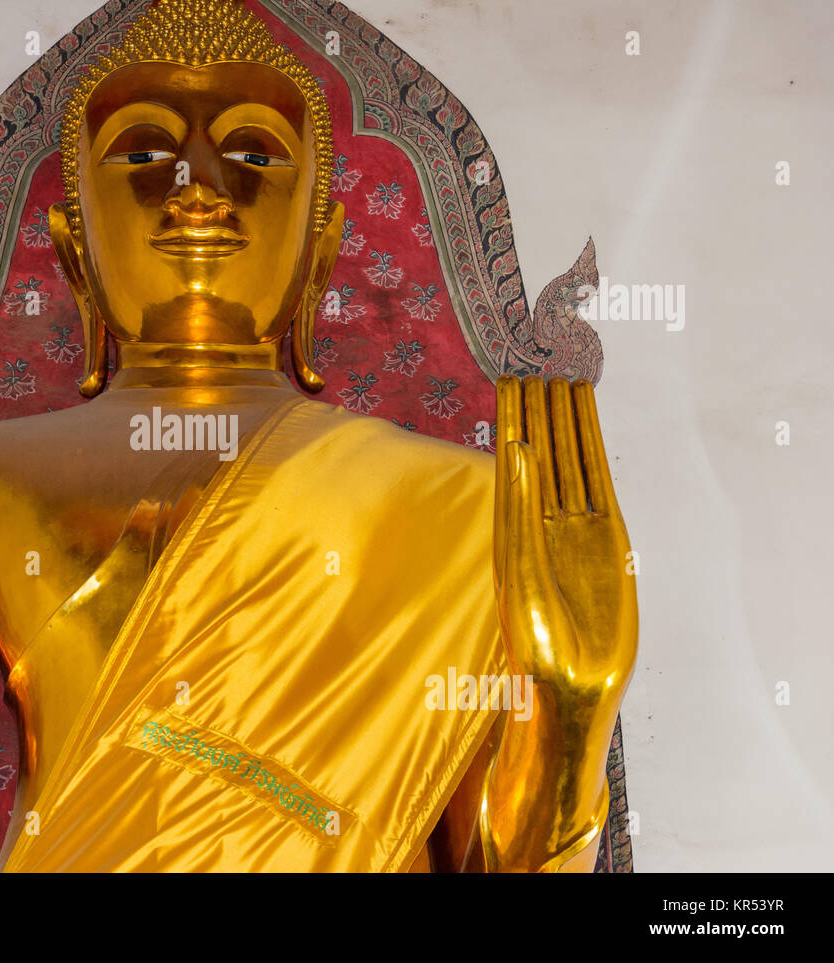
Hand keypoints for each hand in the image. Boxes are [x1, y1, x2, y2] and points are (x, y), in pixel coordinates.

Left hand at [494, 375, 637, 713]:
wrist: (571, 684)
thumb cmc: (536, 638)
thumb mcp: (523, 566)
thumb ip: (522, 507)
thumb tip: (518, 448)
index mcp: (511, 522)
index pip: (513, 452)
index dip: (514, 410)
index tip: (508, 368)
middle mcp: (541, 515)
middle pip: (544, 443)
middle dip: (539, 399)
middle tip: (536, 347)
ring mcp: (574, 524)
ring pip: (571, 455)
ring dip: (566, 415)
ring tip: (562, 370)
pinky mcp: (606, 538)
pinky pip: (596, 481)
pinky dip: (589, 448)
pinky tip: (582, 418)